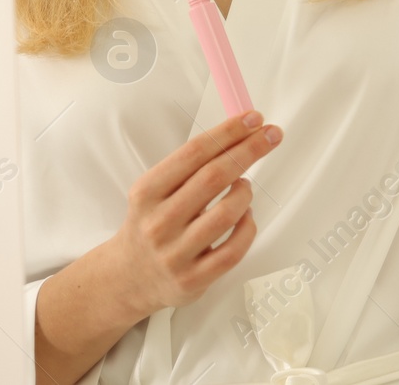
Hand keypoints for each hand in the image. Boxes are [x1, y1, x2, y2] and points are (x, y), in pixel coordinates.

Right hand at [106, 111, 281, 320]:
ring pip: (227, 214)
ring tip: (245, 186)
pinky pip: (234, 250)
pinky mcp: (192, 280)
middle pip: (214, 178)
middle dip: (249, 150)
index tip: (254, 118)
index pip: (193, 153)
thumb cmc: (152, 223)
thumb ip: (191, 167)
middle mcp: (158, 222)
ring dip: (246, 193)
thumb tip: (241, 133)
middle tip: (272, 135)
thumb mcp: (155, 191)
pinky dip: (248, 227)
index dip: (228, 132)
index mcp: (147, 192)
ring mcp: (175, 254)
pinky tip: (246, 216)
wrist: (125, 278)